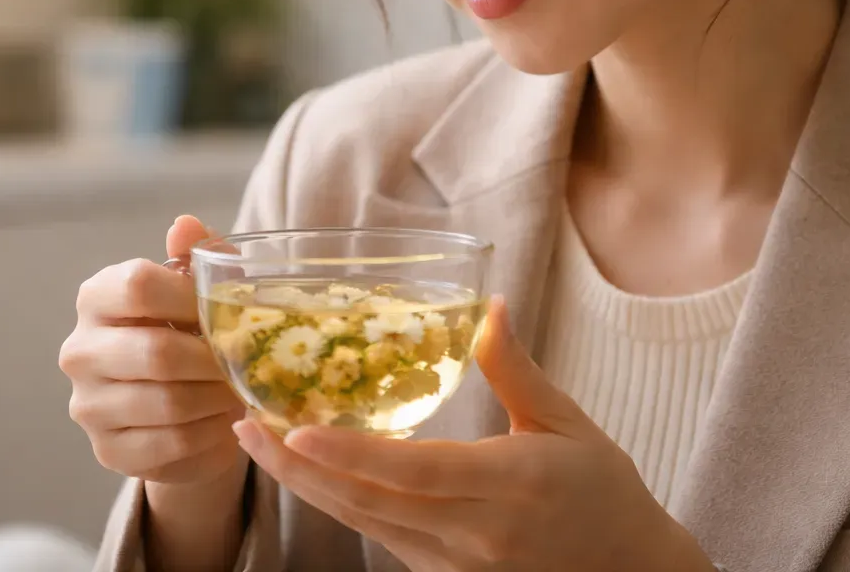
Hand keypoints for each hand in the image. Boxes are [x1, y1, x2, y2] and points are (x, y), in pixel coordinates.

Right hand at [60, 215, 246, 485]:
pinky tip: (225, 422)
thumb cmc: (188, 331)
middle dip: (214, 359)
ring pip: (169, 404)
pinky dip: (210, 434)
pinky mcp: (108, 450)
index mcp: (96, 297)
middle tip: (248, 361)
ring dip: (217, 399)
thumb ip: (199, 255)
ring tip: (241, 390)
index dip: (191, 298)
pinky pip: (171, 445)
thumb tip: (185, 225)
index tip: (226, 311)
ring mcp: (88, 405)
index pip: (137, 285)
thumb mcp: (198, 289)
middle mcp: (80, 350)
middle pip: (157, 353)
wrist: (177, 407)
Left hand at [230, 297, 715, 571]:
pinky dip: (341, 504)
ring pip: (366, 525)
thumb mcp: (565, 421)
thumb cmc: (603, 490)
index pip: (414, 473)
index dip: (350, 456)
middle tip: (246, 427)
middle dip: (300, 469)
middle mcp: (475, 533)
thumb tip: (488, 304)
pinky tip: (309, 472)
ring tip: (260, 444)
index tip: (296, 431)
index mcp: (510, 485)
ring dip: (308, 487)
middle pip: (370, 505)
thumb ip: (515, 368)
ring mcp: (457, 564)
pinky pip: (382, 538)